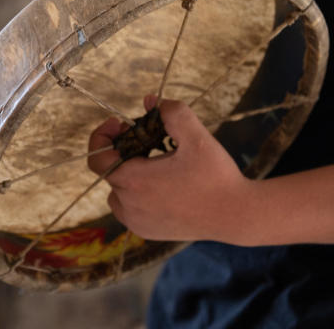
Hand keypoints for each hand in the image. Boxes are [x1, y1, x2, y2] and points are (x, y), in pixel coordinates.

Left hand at [87, 96, 254, 241]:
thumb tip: (152, 102)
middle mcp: (129, 204)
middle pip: (111, 170)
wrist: (236, 215)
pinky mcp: (146, 231)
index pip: (97, 158)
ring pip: (118, 189)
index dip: (104, 136)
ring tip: (157, 162)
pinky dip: (137, 193)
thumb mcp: (197, 137)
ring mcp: (136, 221)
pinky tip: (162, 184)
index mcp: (134, 180)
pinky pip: (129, 207)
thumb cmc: (216, 176)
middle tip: (150, 138)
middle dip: (125, 149)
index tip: (122, 124)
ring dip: (130, 172)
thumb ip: (173, 113)